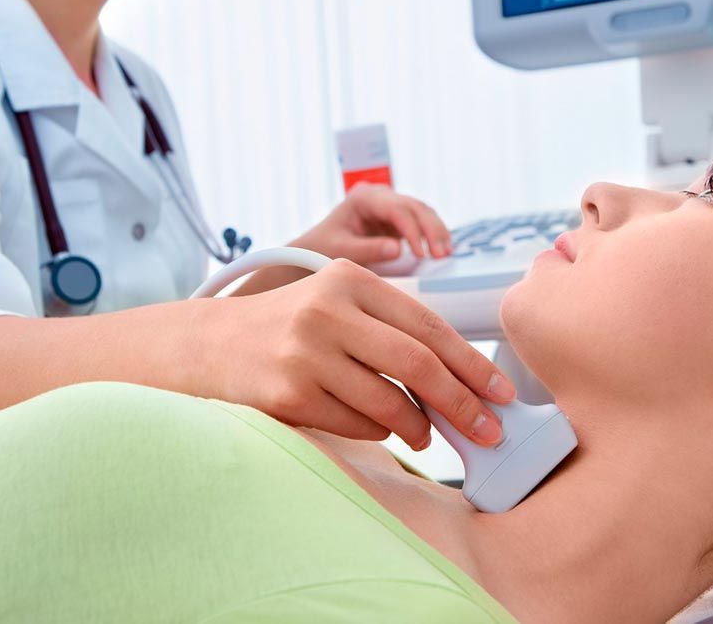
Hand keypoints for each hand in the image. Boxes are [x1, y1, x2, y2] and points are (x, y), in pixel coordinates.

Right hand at [193, 259, 516, 448]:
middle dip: (462, 402)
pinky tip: (377, 426)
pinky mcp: (288, 394)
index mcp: (349, 279)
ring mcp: (305, 353)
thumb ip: (391, 326)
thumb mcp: (337, 302)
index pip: (428, 324)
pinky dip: (379, 431)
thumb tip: (462, 379)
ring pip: (390, 403)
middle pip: (417, 364)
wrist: (210, 345)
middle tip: (487, 430)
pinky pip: (358, 424)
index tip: (502, 392)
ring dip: (420, 426)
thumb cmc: (291, 326)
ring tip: (427, 433)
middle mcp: (327, 310)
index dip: (472, 363)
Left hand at [296, 182, 452, 265]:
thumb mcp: (340, 250)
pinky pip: (421, 223)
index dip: (412, 230)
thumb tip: (398, 250)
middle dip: (431, 229)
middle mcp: (381, 197)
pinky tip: (443, 249)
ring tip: (446, 254)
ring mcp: (391, 207)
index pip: (397, 209)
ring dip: (437, 231)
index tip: (421, 254)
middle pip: (415, 207)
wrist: (313, 250)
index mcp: (364, 197)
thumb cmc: (321, 247)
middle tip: (442, 254)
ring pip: (423, 212)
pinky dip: (433, 235)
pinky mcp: (397, 221)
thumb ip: (368, 250)